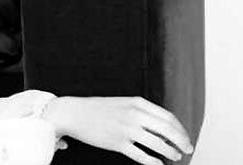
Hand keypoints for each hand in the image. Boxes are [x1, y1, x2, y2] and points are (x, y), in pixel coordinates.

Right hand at [42, 96, 193, 164]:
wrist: (73, 113)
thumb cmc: (98, 108)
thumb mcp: (123, 103)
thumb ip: (143, 112)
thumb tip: (164, 129)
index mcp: (137, 103)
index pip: (168, 117)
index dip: (181, 129)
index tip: (185, 137)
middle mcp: (134, 115)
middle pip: (168, 130)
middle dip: (182, 142)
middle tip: (187, 149)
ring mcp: (125, 130)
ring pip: (158, 144)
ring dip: (170, 152)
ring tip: (174, 156)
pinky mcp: (117, 143)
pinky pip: (142, 156)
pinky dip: (154, 162)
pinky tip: (158, 164)